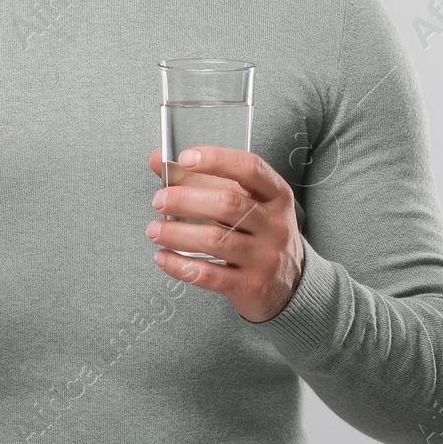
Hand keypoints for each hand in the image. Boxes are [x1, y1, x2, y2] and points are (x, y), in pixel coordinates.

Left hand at [145, 147, 304, 322]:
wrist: (288, 283)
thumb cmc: (258, 233)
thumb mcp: (242, 201)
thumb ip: (200, 179)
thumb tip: (159, 161)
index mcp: (275, 195)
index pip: (250, 168)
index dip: (217, 159)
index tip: (185, 157)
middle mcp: (275, 224)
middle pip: (228, 204)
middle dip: (186, 200)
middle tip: (160, 200)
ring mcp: (265, 257)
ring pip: (215, 240)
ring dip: (177, 233)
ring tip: (155, 230)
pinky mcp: (251, 286)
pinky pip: (209, 275)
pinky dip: (180, 265)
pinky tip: (164, 257)